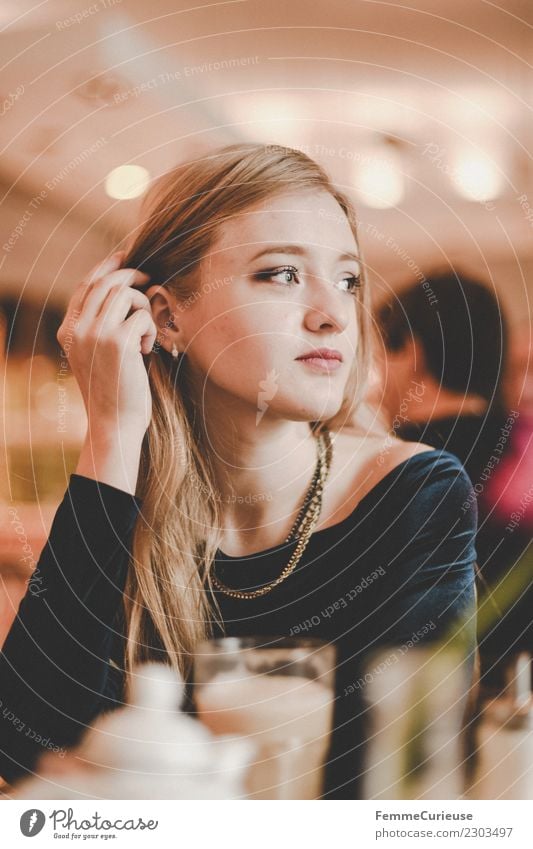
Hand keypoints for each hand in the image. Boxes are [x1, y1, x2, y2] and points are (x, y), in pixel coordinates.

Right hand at [57, 252, 156, 437]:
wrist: (114, 424)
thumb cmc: (115, 390)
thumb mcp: (98, 354)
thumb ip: (100, 324)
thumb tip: (122, 287)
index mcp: (68, 330)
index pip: (85, 284)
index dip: (107, 266)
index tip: (125, 256)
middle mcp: (76, 328)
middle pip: (107, 282)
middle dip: (133, 276)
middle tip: (151, 280)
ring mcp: (94, 334)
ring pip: (126, 294)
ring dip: (144, 308)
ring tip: (145, 335)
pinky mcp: (117, 342)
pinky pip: (143, 316)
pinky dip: (152, 330)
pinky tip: (147, 351)